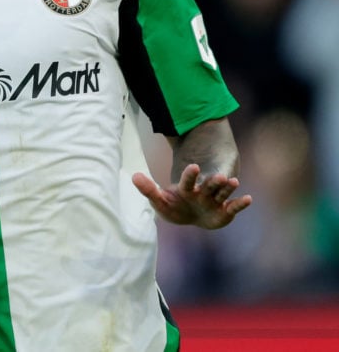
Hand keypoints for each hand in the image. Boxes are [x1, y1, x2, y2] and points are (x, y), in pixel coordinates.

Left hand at [132, 163, 251, 228]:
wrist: (190, 217)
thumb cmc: (174, 206)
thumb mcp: (160, 200)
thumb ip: (148, 189)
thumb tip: (134, 176)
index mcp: (186, 188)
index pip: (187, 180)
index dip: (190, 174)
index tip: (193, 166)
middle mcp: (202, 192)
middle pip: (208, 185)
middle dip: (213, 181)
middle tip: (218, 175)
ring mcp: (215, 201)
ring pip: (222, 193)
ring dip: (228, 188)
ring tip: (234, 182)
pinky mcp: (225, 212)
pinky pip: (234, 207)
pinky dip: (241, 204)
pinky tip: (248, 199)